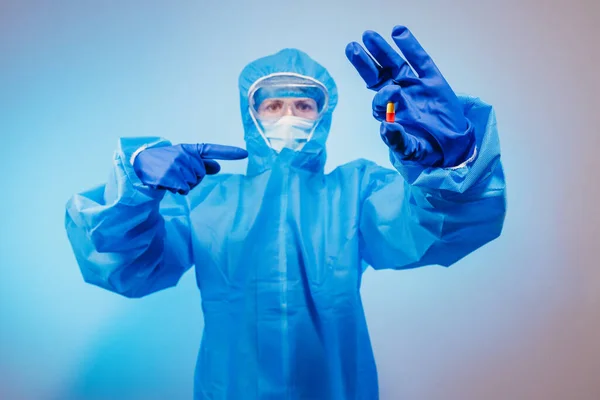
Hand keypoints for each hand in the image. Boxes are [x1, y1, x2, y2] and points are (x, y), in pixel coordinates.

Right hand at [133, 143, 247, 194]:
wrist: (140, 163)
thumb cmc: (165, 161)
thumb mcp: (183, 159)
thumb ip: (202, 163)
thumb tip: (218, 167)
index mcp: (190, 149)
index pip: (212, 149)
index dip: (229, 152)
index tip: (245, 154)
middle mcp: (184, 154)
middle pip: (201, 174)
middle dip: (191, 179)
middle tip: (176, 174)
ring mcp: (177, 164)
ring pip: (192, 183)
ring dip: (183, 185)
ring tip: (170, 177)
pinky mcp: (169, 175)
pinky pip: (184, 189)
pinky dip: (177, 190)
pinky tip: (167, 183)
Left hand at [345, 25, 474, 167]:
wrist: (452, 148)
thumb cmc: (426, 150)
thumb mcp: (411, 151)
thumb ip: (398, 141)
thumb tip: (386, 127)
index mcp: (390, 114)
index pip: (379, 102)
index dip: (382, 97)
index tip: (392, 92)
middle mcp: (398, 97)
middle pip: (377, 76)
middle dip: (364, 63)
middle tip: (352, 48)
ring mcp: (414, 86)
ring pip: (395, 64)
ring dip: (381, 50)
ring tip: (368, 36)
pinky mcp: (433, 81)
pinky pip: (420, 60)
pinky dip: (410, 46)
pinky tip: (398, 32)